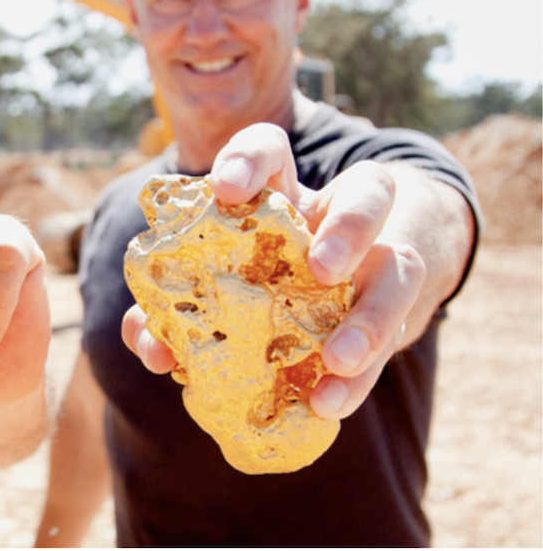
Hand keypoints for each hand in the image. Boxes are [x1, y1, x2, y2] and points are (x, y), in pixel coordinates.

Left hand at [122, 123, 426, 420]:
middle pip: (371, 190)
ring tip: (336, 360)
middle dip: (350, 227)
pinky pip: (393, 339)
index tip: (225, 191)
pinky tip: (326, 401)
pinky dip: (357, 378)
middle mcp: (341, 215)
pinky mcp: (397, 314)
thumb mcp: (219, 280)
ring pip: (404, 269)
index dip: (248, 161)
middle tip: (323, 269)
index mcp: (285, 193)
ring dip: (372, 317)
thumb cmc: (259, 278)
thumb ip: (178, 300)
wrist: (335, 299)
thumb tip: (146, 337)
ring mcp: (380, 261)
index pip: (271, 150)